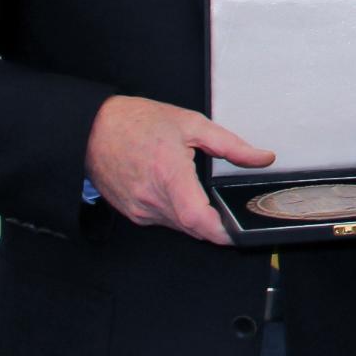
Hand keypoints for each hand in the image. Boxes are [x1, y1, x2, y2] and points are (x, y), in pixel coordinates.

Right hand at [84, 95, 272, 244]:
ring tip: (205, 198)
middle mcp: (152, 198)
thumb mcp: (192, 124)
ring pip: (179, 227)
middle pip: (193, 227)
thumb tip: (262, 158)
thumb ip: (231, 145)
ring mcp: (139, 209)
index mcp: (168, 174)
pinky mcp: (132, 213)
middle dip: (215, 224)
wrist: (94, 129)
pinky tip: (180, 195)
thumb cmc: (139, 122)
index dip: (221, 231)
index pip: (197, 218)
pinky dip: (177, 215)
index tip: (239, 232)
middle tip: (232, 211)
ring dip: (196, 219)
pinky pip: (163, 222)